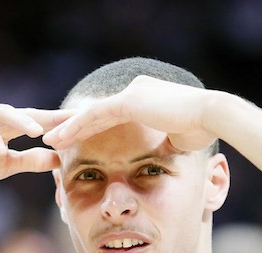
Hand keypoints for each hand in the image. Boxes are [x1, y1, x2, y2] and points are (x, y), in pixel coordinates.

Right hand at [0, 103, 73, 186]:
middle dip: (51, 117)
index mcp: (9, 127)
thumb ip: (29, 161)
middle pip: (28, 113)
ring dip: (21, 121)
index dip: (63, 124)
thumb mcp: (4, 166)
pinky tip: (1, 148)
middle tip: (74, 122)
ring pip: (2, 114)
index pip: (41, 122)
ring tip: (39, 132)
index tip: (88, 127)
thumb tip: (58, 160)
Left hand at [43, 76, 216, 151]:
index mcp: (146, 99)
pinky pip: (95, 116)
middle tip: (53, 137)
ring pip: (91, 113)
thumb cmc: (201, 129)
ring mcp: (131, 94)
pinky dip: (76, 127)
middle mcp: (135, 91)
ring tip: (49, 139)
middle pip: (97, 112)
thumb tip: (161, 153)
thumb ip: (164, 143)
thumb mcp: (178, 139)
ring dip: (68, 127)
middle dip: (73, 126)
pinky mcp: (129, 101)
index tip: (76, 142)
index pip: (111, 116)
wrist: (212, 116)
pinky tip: (60, 137)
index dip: (91, 129)